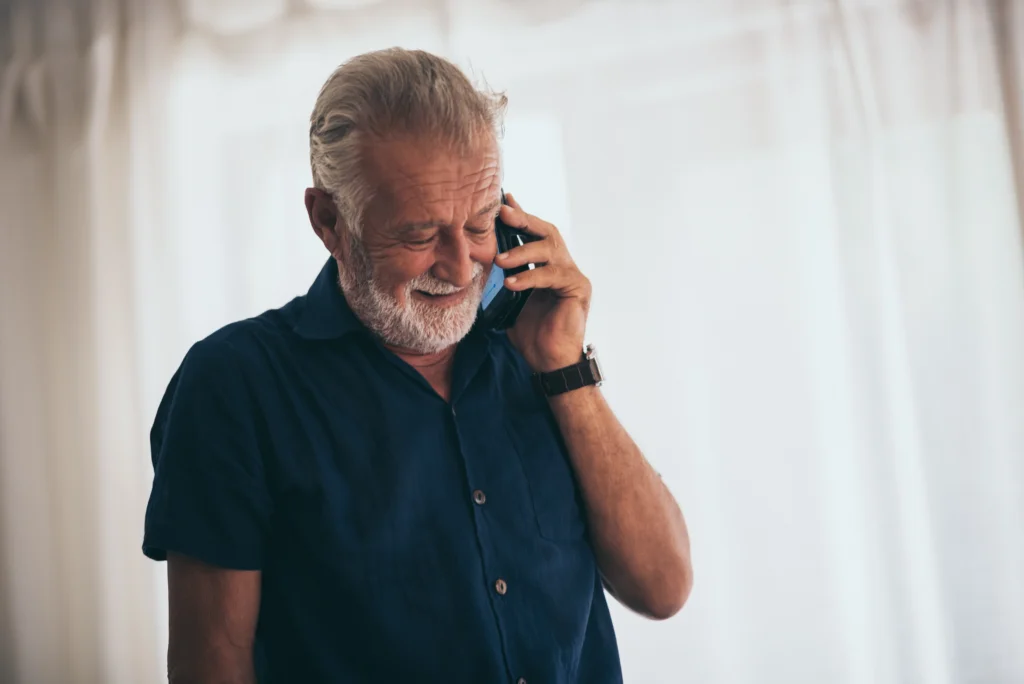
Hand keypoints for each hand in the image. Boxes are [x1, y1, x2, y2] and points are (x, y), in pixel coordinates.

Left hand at [495, 193, 590, 371]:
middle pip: (547, 232)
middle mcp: (564, 266)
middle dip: (524, 220)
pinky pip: (553, 275)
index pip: (535, 234)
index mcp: (548, 266)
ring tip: (500, 260)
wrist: (549, 362)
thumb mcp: (511, 301)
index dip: (521, 215)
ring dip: (523, 252)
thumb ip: (504, 279)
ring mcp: (574, 276)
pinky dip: (531, 277)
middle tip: (502, 212)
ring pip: (551, 250)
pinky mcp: (579, 289)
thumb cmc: (532, 334)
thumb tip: (482, 262)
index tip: (504, 199)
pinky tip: (512, 284)